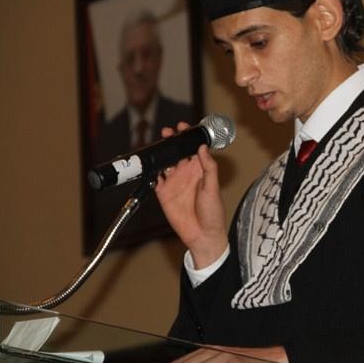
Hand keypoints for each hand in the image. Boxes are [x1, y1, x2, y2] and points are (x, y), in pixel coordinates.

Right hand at [154, 122, 226, 266]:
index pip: (194, 149)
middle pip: (177, 153)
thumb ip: (208, 167)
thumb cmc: (213, 212)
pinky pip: (154, 179)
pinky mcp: (163, 193)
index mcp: (201, 171)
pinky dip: (151, 172)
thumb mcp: (213, 187)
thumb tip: (202, 148)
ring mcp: (174, 183)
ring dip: (161, 153)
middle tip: (168, 132)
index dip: (189, 138)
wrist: (203, 234)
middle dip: (172, 141)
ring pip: (165, 163)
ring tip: (159, 144)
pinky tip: (150, 164)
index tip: (184, 128)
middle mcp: (187, 174)